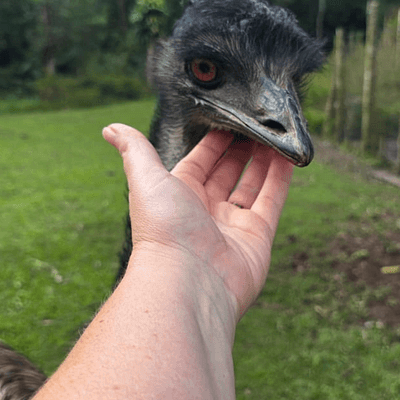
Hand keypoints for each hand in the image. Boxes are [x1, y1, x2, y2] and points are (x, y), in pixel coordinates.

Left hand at [102, 123, 293, 319]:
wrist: (189, 281)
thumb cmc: (162, 230)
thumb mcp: (146, 178)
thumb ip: (135, 150)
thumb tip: (111, 128)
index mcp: (178, 196)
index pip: (199, 162)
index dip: (213, 142)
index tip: (229, 118)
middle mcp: (204, 211)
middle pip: (226, 173)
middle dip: (241, 148)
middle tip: (257, 124)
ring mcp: (232, 225)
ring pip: (252, 185)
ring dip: (263, 160)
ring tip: (276, 136)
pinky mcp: (257, 237)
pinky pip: (271, 202)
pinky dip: (280, 180)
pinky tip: (288, 157)